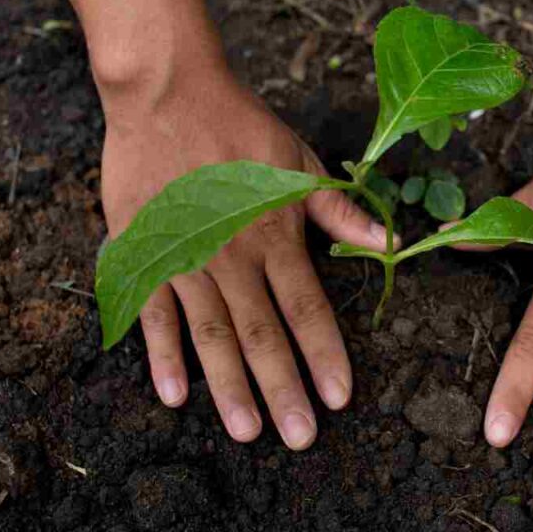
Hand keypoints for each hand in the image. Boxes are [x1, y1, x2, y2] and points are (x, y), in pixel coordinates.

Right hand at [100, 64, 389, 449]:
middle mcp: (233, 257)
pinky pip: (154, 313)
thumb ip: (338, 211)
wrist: (167, 95)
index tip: (340, 398)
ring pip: (212, 334)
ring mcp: (186, 259)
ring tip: (248, 431)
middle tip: (298, 437)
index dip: (325, 355)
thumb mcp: (300, 162)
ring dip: (230, 386)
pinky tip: (175, 394)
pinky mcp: (145, 255)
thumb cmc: (240, 126)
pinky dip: (163, 354)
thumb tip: (388, 241)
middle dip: (283, 390)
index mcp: (276, 236)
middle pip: (263, 335)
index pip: (308, 308)